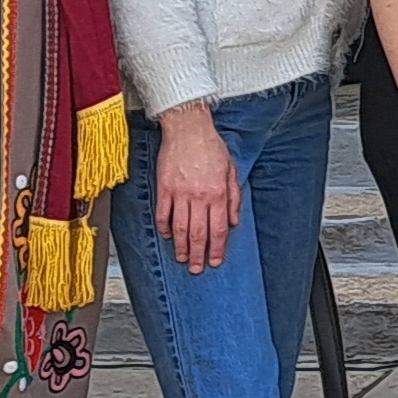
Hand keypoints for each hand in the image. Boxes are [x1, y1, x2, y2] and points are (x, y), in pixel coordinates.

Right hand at [152, 107, 241, 272]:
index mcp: (218, 194)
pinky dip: (164, 227)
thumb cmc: (211, 147)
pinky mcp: (164, 187)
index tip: (215, 261)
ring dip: (181, 246)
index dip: (217, 248)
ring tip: (182, 259)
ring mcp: (179, 193)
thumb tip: (234, 221)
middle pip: (198, 233)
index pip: (218, 229)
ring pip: (179, 227)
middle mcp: (199, 197)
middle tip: (197, 269)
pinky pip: (163, 213)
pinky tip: (166, 236)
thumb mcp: (232, 171)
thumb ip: (234, 198)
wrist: (188, 128)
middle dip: (198, 254)